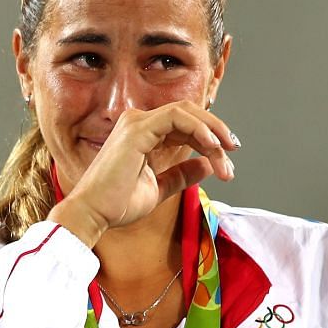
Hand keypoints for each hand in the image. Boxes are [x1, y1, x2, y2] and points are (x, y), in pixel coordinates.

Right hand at [50, 102, 239, 247]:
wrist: (93, 214)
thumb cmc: (117, 205)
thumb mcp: (158, 188)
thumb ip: (181, 175)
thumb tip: (207, 166)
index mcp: (142, 134)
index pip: (184, 125)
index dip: (208, 137)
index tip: (227, 158)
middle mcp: (138, 122)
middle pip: (189, 114)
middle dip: (215, 130)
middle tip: (234, 149)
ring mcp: (137, 122)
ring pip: (186, 113)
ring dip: (212, 131)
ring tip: (227, 152)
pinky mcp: (138, 128)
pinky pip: (177, 118)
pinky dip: (198, 129)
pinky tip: (212, 147)